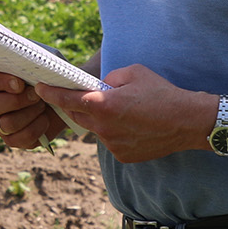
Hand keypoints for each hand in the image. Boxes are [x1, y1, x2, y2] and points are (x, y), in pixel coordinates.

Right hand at [0, 69, 70, 148]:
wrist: (62, 101)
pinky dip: (37, 127)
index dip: (2, 83)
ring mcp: (0, 125)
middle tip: (36, 95)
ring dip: (29, 114)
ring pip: (7, 124)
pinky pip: (22, 138)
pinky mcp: (14, 140)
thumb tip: (26, 60)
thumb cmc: (46, 79)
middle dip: (17, 101)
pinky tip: (45, 118)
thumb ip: (30, 61)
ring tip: (42, 105)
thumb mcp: (40, 65)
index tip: (20, 83)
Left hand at [34, 65, 211, 163]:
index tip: (39, 88)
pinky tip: (133, 125)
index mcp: (103, 105)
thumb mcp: (133, 72)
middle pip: (79, 116)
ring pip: (95, 129)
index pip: (67, 99)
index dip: (50, 93)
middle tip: (85, 95)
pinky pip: (110, 141)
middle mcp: (103, 128)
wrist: (187, 122)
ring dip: (100, 119)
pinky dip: (114, 132)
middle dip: (79, 105)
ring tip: (122, 111)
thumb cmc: (162, 93)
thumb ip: (109, 78)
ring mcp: (112, 144)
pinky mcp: (122, 155)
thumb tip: (100, 85)